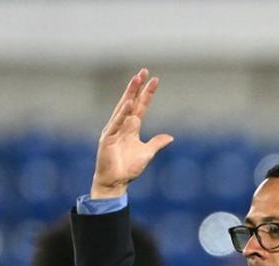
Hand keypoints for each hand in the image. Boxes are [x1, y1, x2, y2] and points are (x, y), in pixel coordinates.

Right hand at [91, 68, 173, 198]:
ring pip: (123, 107)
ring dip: (130, 93)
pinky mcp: (108, 138)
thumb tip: (170, 137)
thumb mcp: (147, 153)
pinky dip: (122, 113)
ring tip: (136, 79)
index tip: (154, 80)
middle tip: (143, 71)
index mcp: (131, 127)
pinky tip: (129, 102)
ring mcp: (114, 130)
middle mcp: (122, 125)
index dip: (147, 93)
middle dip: (137, 87)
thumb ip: (157, 143)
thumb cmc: (128, 168)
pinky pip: (116, 123)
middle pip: (131, 101)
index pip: (141, 106)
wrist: (116, 182)